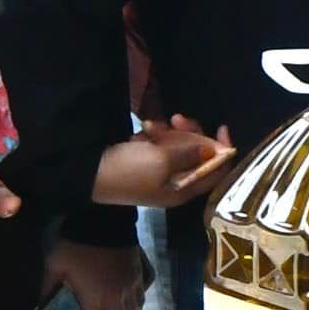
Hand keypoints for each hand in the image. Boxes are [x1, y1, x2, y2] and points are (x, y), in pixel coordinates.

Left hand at [45, 236, 145, 309]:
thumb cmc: (75, 244)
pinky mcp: (140, 275)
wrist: (103, 219)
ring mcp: (131, 287)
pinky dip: (133, 307)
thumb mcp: (54, 266)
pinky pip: (141, 300)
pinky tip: (124, 301)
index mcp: (95, 301)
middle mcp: (117, 299)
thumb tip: (41, 306)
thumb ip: (48, 288)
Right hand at [91, 114, 236, 209]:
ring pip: (176, 147)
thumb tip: (214, 151)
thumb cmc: (128, 170)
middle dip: (189, 134)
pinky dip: (152, 137)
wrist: (85, 174)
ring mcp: (156, 173)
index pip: (215, 174)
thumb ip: (190, 154)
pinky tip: (141, 132)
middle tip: (177, 118)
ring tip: (149, 126)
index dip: (222, 151)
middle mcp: (174, 184)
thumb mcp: (162, 160)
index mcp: (183, 191)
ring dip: (167, 133)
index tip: (221, 127)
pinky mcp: (141, 163)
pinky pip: (157, 147)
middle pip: (195, 156)